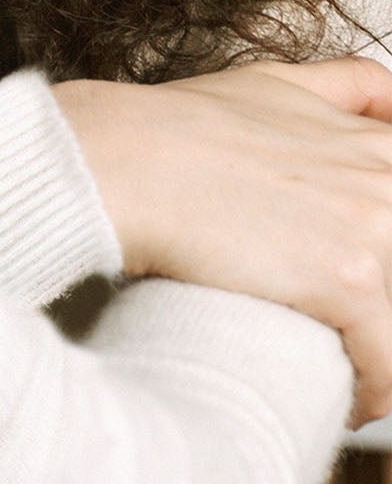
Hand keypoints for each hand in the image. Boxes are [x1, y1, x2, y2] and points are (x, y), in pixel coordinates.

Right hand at [55, 59, 391, 423]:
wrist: (118, 160)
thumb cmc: (171, 127)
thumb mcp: (268, 83)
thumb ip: (341, 85)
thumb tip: (387, 96)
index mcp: (377, 143)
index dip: (380, 252)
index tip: (361, 280)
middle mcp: (388, 180)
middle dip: (379, 304)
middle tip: (343, 325)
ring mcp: (376, 229)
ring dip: (379, 352)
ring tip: (345, 372)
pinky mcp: (351, 280)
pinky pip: (390, 365)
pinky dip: (373, 393)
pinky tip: (347, 400)